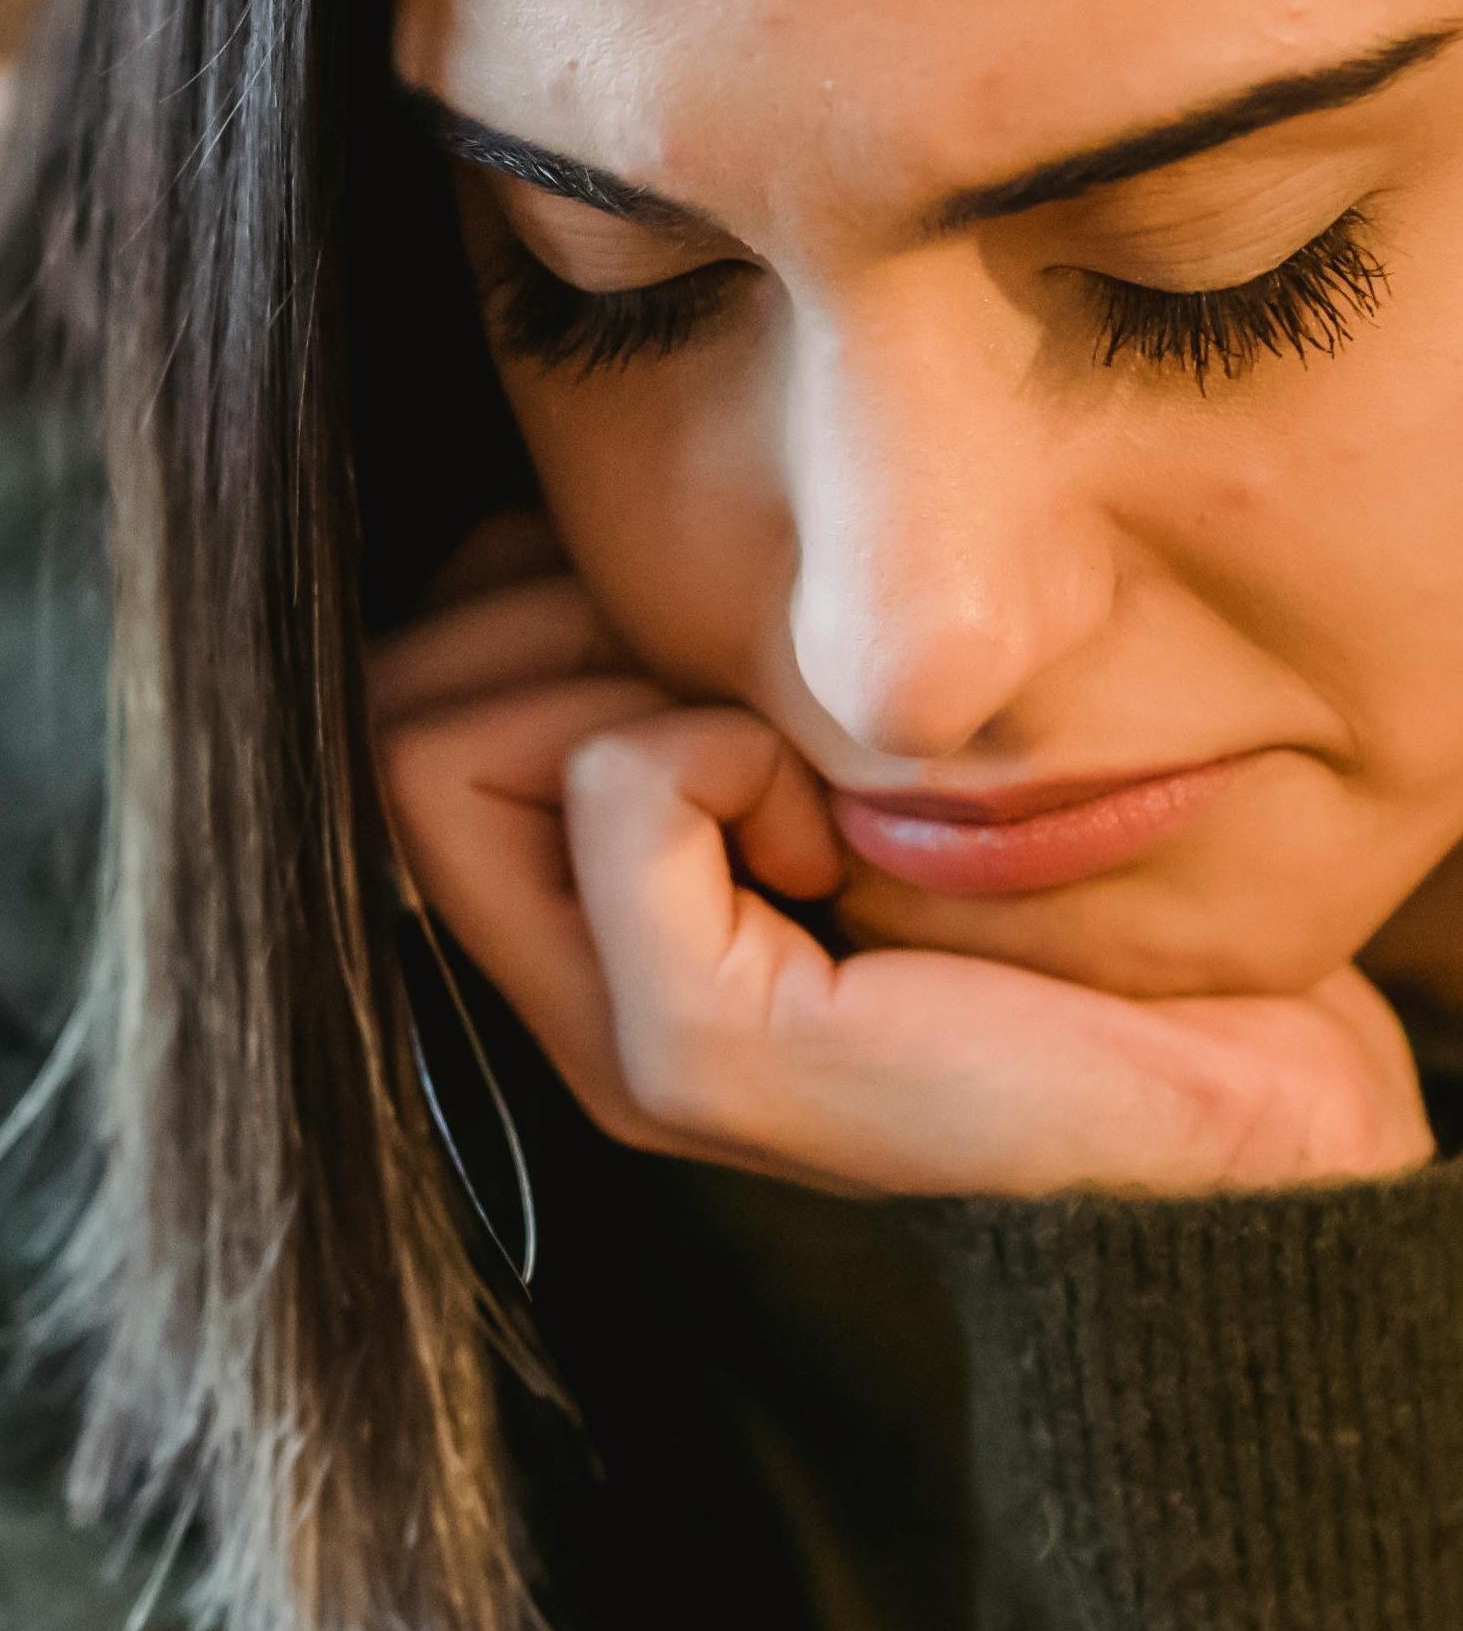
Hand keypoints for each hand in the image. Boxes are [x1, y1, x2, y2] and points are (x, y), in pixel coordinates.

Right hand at [374, 526, 1433, 1199]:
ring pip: (431, 743)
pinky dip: (710, 754)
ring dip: (608, 690)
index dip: (530, 614)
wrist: (1244, 1108)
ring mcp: (606, 1035)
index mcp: (579, 923)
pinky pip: (616, 783)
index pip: (403, 687)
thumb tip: (551, 522)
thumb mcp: (828, 759)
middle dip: (539, 633)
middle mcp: (560, 988)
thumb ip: (677, 675)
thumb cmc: (1068, 925)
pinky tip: (827, 839)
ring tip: (770, 766)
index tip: (726, 688)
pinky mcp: (685, 1057)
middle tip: (729, 701)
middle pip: (387, 712)